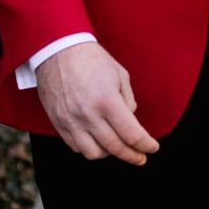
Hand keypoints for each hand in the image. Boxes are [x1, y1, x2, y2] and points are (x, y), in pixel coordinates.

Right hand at [35, 41, 159, 163]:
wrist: (57, 51)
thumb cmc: (91, 60)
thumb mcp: (120, 75)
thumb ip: (129, 102)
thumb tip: (130, 122)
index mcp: (107, 101)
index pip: (132, 134)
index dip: (145, 145)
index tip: (152, 148)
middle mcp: (88, 115)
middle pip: (115, 148)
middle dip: (132, 156)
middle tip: (140, 157)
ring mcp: (71, 121)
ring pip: (94, 153)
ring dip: (109, 153)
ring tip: (117, 146)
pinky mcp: (58, 123)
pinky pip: (75, 147)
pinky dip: (89, 148)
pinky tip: (97, 140)